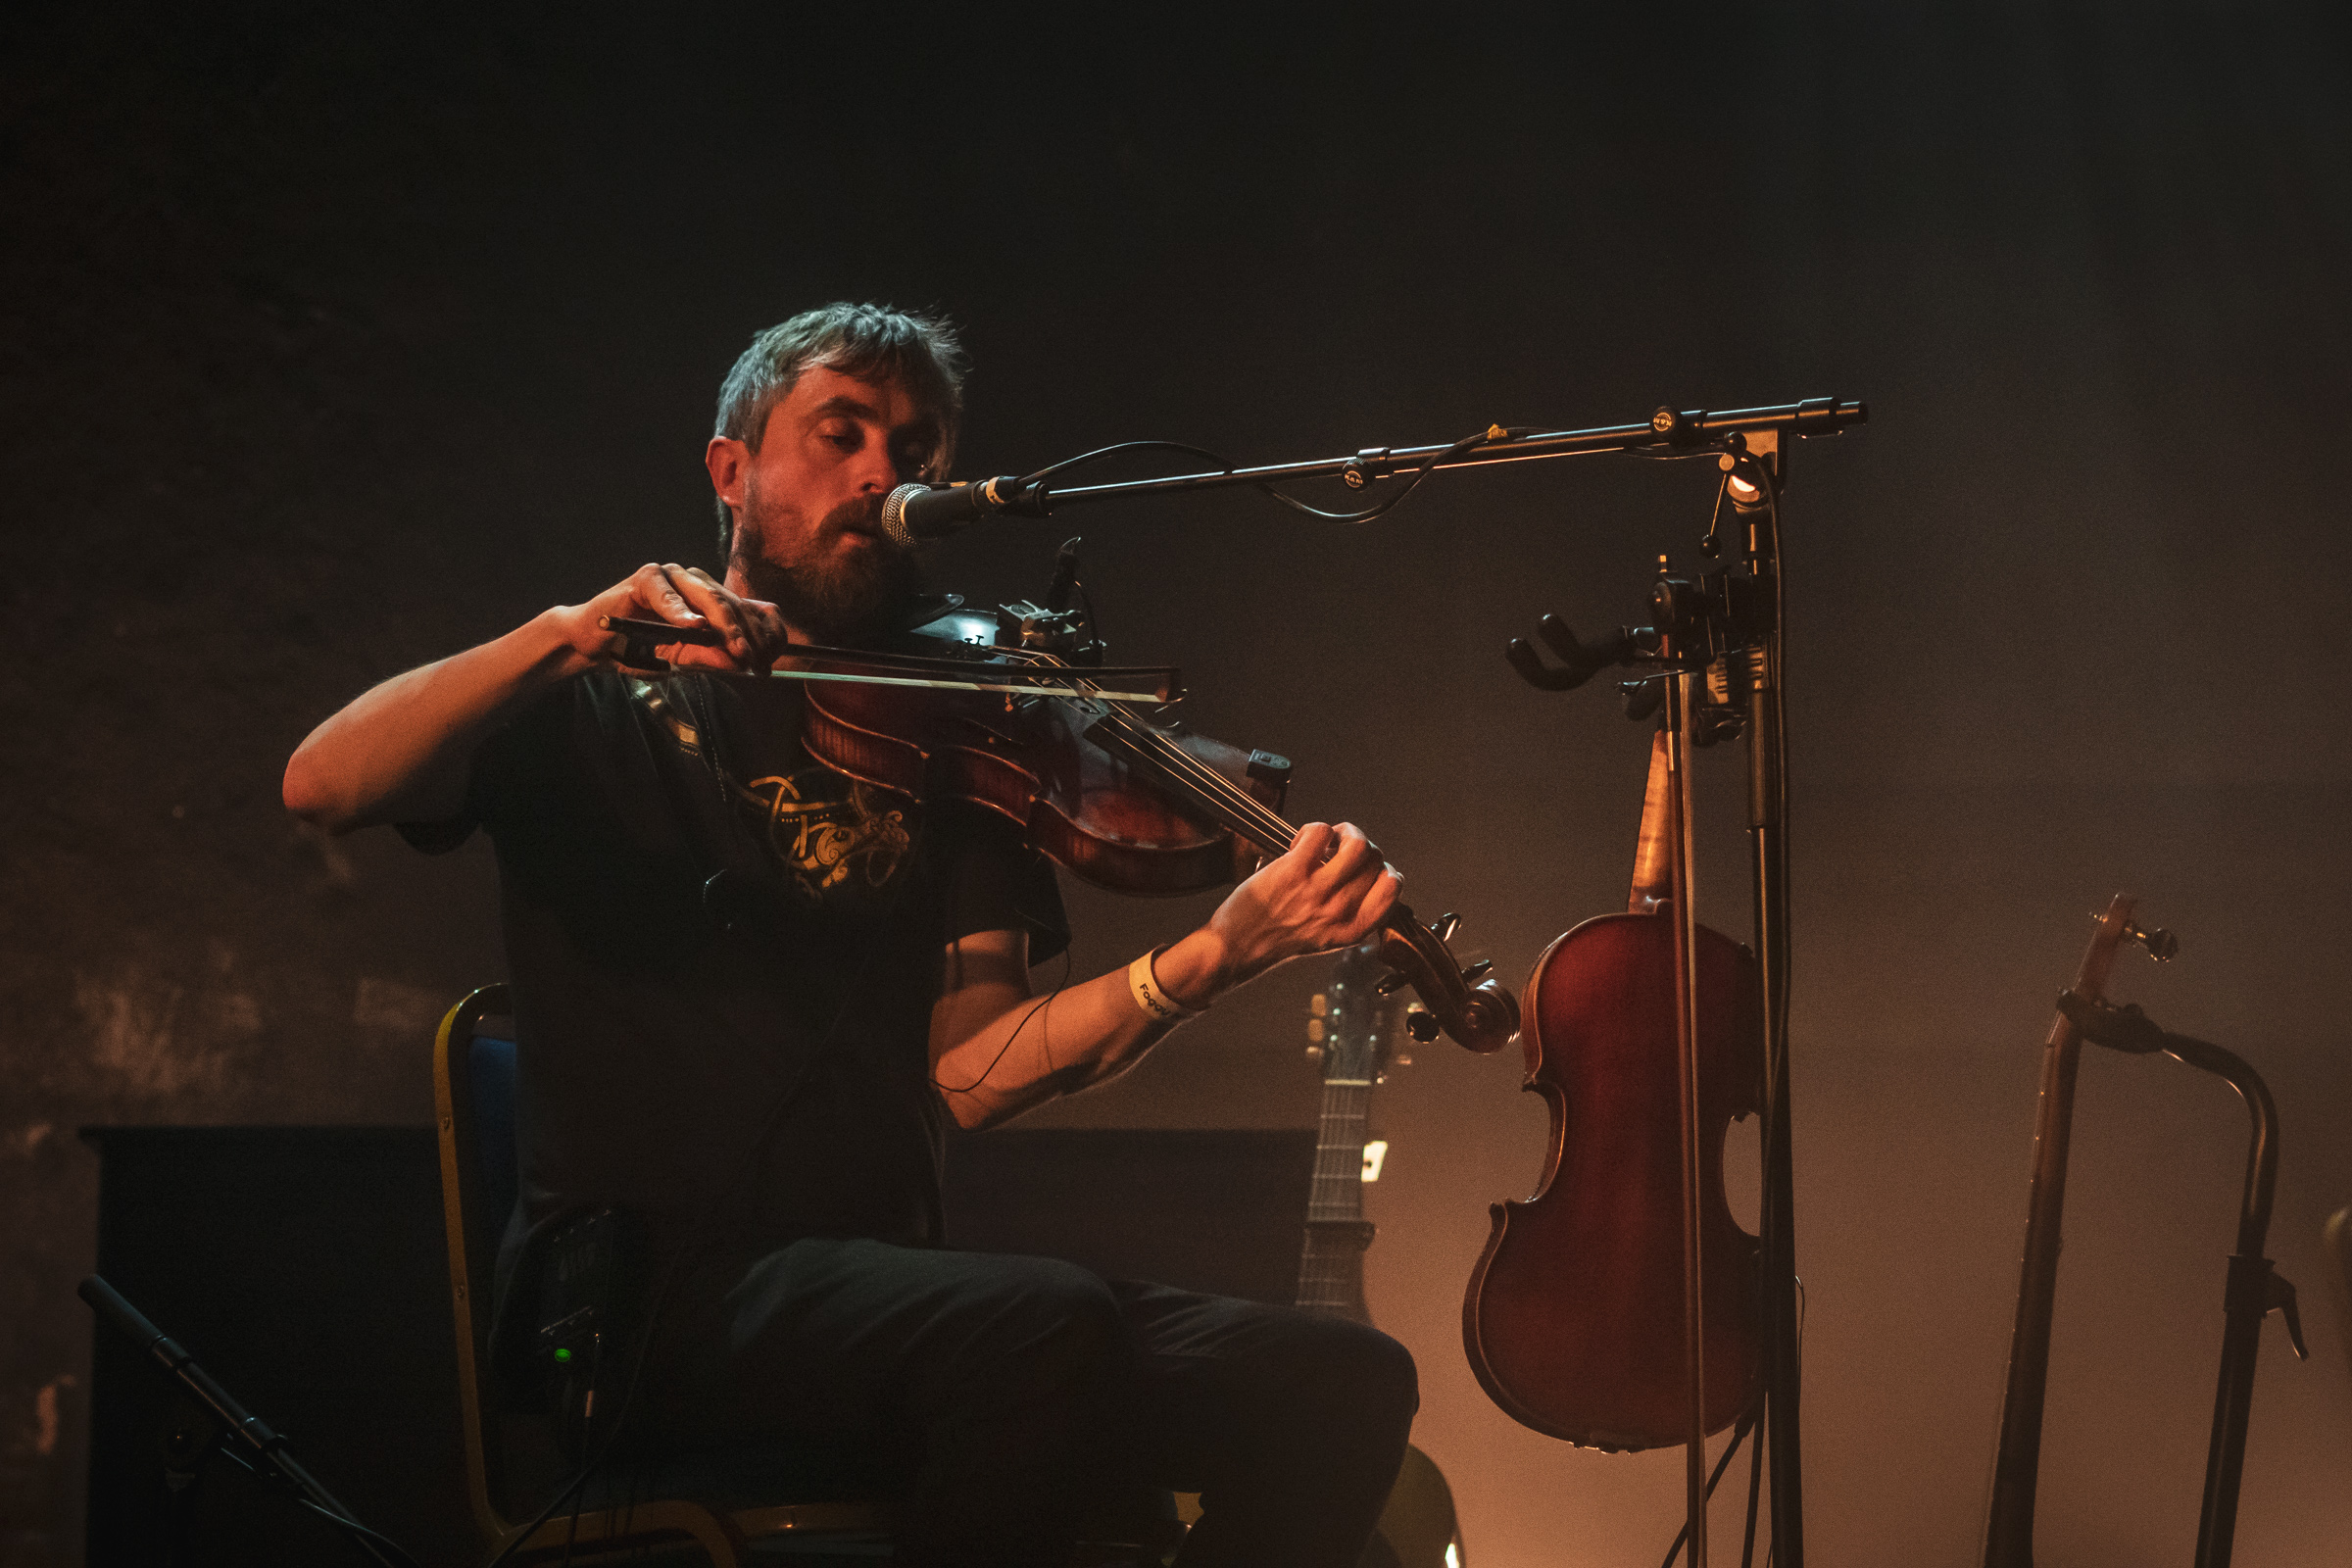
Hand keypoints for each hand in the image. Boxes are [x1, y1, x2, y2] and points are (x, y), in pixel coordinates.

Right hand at [551, 563, 787, 672]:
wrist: (598, 645)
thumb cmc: (642, 649)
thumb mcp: (685, 660)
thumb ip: (713, 658)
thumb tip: (744, 663)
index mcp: (713, 600)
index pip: (751, 610)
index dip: (765, 633)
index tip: (772, 661)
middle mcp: (698, 584)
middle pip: (734, 605)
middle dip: (748, 636)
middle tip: (756, 662)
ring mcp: (673, 576)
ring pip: (708, 596)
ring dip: (725, 625)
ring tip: (738, 649)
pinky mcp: (646, 578)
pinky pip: (667, 594)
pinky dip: (680, 612)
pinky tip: (693, 626)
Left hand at [1188, 822, 1401, 997]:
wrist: (1237, 947)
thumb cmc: (1278, 939)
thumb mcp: (1327, 936)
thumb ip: (1351, 912)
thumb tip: (1368, 875)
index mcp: (1352, 930)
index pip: (1393, 889)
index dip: (1385, 870)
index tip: (1369, 867)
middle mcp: (1339, 911)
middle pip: (1375, 860)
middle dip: (1363, 848)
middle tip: (1342, 850)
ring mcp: (1317, 891)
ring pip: (1358, 844)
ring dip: (1346, 833)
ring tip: (1331, 841)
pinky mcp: (1293, 871)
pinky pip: (1322, 832)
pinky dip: (1316, 829)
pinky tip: (1302, 842)